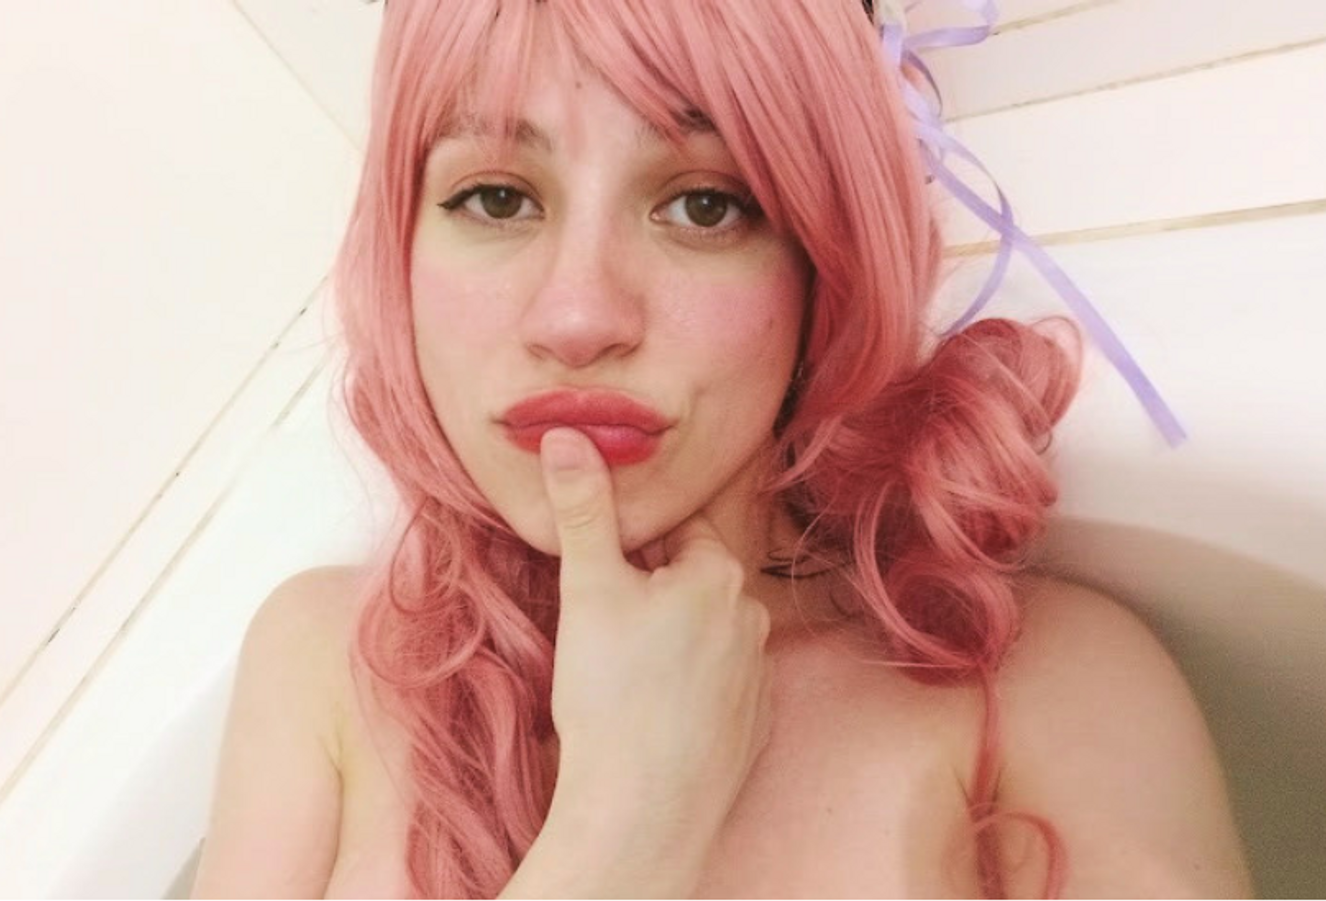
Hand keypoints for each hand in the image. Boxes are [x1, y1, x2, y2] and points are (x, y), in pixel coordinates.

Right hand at [538, 426, 773, 833]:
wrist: (643, 810)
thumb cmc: (614, 695)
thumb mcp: (588, 588)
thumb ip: (582, 508)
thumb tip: (568, 434)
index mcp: (721, 575)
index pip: (677, 527)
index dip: (630, 542)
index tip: (599, 567)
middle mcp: (752, 618)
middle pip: (691, 578)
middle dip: (649, 587)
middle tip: (599, 622)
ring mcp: (758, 676)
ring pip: (703, 632)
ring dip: (668, 635)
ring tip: (619, 669)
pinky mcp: (753, 726)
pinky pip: (714, 683)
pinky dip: (685, 685)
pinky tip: (649, 707)